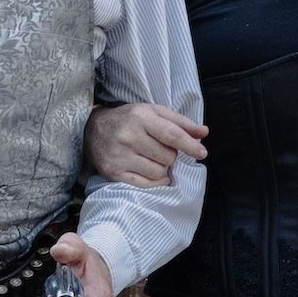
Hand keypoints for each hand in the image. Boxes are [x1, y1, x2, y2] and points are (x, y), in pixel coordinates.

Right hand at [83, 99, 206, 189]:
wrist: (92, 129)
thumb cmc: (129, 119)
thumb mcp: (153, 112)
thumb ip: (180, 122)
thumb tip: (204, 132)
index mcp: (140, 117)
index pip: (171, 135)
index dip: (190, 145)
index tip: (202, 152)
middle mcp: (128, 137)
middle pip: (167, 156)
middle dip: (171, 155)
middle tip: (161, 149)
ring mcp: (119, 156)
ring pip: (158, 172)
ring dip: (162, 168)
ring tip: (152, 158)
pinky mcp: (113, 172)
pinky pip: (145, 184)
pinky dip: (155, 181)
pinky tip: (151, 171)